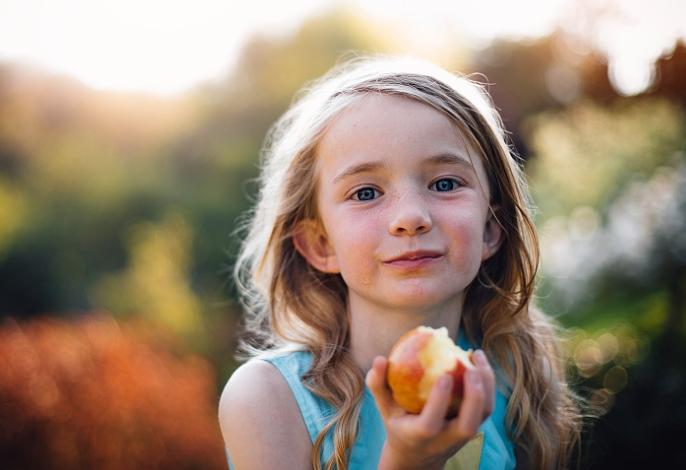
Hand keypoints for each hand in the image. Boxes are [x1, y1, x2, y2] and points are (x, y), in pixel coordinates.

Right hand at [366, 350, 494, 469]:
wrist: (418, 456)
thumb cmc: (398, 424)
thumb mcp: (384, 409)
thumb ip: (378, 385)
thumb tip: (379, 359)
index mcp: (421, 436)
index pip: (432, 423)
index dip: (439, 400)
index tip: (444, 375)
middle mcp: (446, 440)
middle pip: (468, 425)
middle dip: (474, 397)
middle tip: (470, 367)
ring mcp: (463, 435)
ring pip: (483, 414)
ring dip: (486, 385)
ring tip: (477, 354)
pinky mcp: (474, 427)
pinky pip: (486, 406)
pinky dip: (487, 383)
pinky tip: (478, 360)